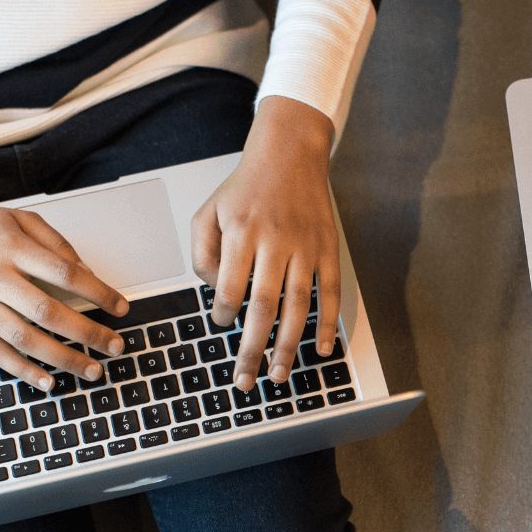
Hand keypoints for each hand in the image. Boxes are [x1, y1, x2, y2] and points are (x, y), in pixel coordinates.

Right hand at [0, 187, 129, 390]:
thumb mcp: (17, 218)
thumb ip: (54, 243)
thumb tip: (87, 272)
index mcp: (12, 247)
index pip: (66, 273)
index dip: (99, 292)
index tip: (121, 307)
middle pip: (49, 311)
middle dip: (88, 333)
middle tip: (116, 347)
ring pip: (24, 338)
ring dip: (63, 358)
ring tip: (92, 370)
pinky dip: (23, 370)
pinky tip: (49, 381)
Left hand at [191, 95, 341, 392]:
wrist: (290, 152)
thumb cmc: (246, 187)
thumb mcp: (208, 211)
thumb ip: (202, 254)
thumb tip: (217, 293)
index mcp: (241, 232)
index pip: (230, 287)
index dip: (223, 313)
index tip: (221, 323)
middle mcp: (275, 242)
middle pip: (263, 307)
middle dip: (252, 349)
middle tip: (245, 379)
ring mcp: (305, 247)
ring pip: (297, 306)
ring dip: (287, 345)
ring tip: (278, 374)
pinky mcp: (327, 249)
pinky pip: (330, 293)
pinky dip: (327, 324)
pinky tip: (320, 349)